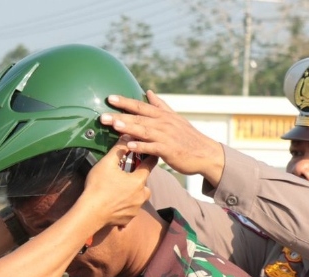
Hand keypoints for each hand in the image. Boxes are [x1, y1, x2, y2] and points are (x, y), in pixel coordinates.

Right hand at [74, 137, 153, 229]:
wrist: (90, 213)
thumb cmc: (98, 186)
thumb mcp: (107, 163)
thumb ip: (119, 149)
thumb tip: (127, 136)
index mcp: (138, 181)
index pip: (149, 165)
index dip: (150, 158)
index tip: (152, 153)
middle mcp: (141, 195)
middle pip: (145, 184)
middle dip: (139, 179)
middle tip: (129, 176)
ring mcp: (135, 209)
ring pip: (139, 198)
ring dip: (134, 194)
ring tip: (123, 191)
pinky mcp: (128, 219)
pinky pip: (130, 211)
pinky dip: (126, 208)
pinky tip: (116, 206)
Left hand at [101, 91, 225, 186]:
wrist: (205, 153)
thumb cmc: (187, 137)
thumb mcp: (174, 117)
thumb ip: (160, 105)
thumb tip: (148, 91)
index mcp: (162, 115)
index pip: (141, 106)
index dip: (125, 101)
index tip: (109, 98)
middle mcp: (163, 123)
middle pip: (138, 118)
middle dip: (120, 116)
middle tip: (102, 115)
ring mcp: (166, 136)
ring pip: (144, 130)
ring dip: (128, 128)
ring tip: (114, 125)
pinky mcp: (168, 150)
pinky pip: (152, 148)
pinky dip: (141, 146)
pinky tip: (129, 146)